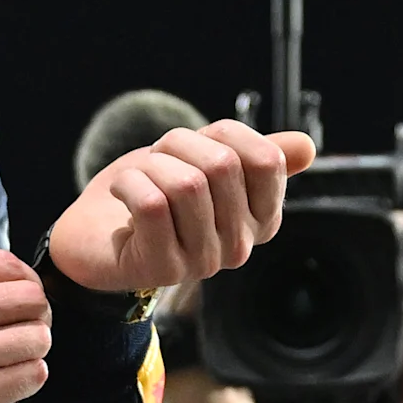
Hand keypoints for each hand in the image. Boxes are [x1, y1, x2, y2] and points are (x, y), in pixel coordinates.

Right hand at [0, 243, 49, 402]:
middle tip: (20, 330)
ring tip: (10, 359)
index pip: (7, 264)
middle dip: (34, 315)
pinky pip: (32, 375)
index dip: (21, 282)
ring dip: (30, 349)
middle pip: (32, 299)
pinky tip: (5, 382)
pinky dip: (25, 378)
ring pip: (38, 338)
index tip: (17, 300)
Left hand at [47, 120, 313, 292]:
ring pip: (187, 184)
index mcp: (261, 219)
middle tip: (158, 159)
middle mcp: (240, 246)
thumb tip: (308, 147)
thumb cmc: (155, 193)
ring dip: (151, 164)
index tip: (197, 144)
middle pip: (222, 165)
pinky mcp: (162, 268)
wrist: (94, 236)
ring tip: (139, 175)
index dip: (226, 134)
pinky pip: (152, 205)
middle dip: (179, 144)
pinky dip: (129, 183)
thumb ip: (255, 155)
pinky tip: (122, 190)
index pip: (266, 159)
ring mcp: (203, 262)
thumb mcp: (205, 163)